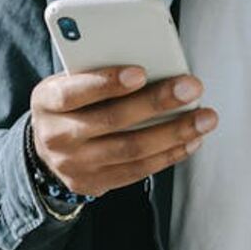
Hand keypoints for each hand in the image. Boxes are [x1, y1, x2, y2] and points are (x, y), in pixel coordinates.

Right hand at [29, 66, 217, 198]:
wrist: (45, 148)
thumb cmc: (70, 103)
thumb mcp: (69, 81)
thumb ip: (98, 72)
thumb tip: (153, 65)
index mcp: (47, 101)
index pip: (74, 92)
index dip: (107, 82)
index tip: (141, 71)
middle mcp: (57, 136)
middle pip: (112, 121)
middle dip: (156, 103)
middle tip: (191, 88)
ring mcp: (75, 165)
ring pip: (131, 150)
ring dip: (174, 133)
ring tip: (205, 118)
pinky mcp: (94, 184)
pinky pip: (137, 171)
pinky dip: (168, 154)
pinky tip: (191, 140)